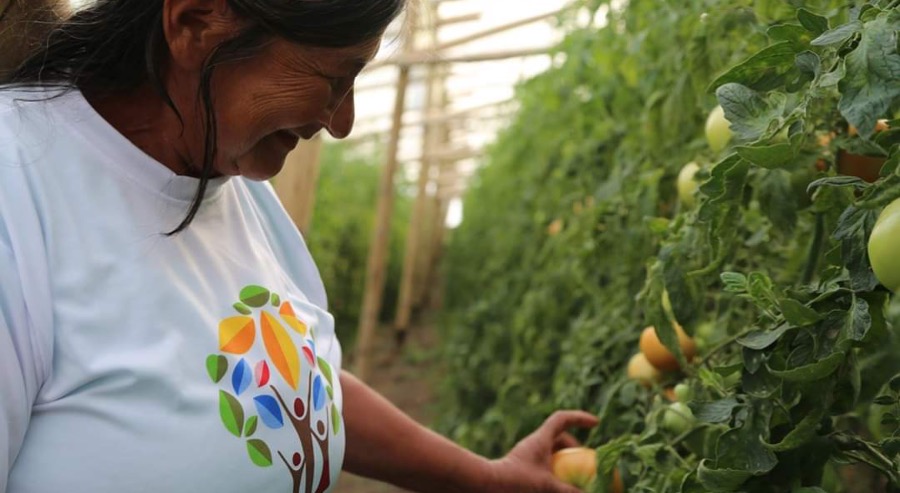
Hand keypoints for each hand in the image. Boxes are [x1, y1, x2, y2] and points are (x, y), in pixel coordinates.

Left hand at [484, 411, 599, 492]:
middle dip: (574, 446)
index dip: (580, 418)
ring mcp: (527, 457)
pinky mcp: (522, 470)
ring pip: (550, 453)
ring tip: (574, 478)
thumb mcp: (546, 486)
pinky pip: (543, 467)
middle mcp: (533, 445)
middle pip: (558, 437)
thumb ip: (570, 491)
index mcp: (540, 440)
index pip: (562, 419)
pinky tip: (558, 487)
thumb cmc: (514, 481)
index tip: (596, 424)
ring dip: (564, 462)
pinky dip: (554, 475)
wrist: (484, 485)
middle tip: (586, 461)